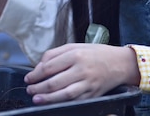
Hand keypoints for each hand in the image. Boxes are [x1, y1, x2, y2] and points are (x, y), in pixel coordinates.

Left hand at [24, 44, 140, 104]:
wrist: (120, 63)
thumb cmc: (96, 53)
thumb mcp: (75, 46)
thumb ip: (55, 54)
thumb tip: (39, 66)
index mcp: (75, 55)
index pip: (49, 66)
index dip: (36, 74)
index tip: (28, 78)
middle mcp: (82, 69)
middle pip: (55, 82)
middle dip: (39, 88)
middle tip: (30, 89)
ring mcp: (88, 83)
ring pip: (64, 94)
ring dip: (48, 98)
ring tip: (36, 99)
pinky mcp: (93, 94)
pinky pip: (76, 101)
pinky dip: (63, 103)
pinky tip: (54, 103)